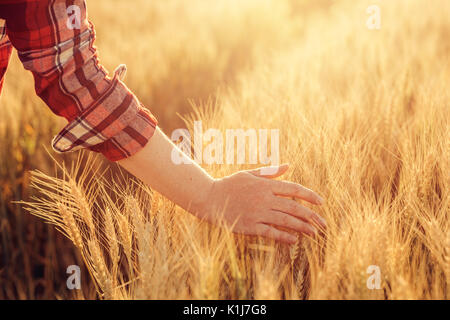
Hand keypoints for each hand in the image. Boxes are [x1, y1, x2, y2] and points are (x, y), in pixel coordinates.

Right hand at [199, 164, 325, 243]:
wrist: (209, 198)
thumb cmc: (230, 184)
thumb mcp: (249, 174)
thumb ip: (270, 172)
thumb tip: (288, 166)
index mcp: (265, 185)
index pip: (293, 189)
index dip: (309, 195)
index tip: (321, 202)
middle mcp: (264, 199)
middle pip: (293, 207)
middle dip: (311, 216)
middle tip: (323, 223)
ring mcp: (258, 213)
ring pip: (285, 221)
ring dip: (302, 227)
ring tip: (314, 233)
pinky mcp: (250, 226)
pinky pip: (271, 232)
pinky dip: (284, 236)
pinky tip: (294, 239)